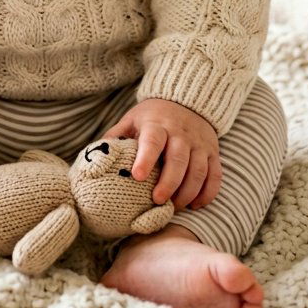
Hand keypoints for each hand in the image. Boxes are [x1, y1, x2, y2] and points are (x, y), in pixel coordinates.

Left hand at [100, 98, 221, 210]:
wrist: (187, 100)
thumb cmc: (153, 117)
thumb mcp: (131, 120)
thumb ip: (115, 138)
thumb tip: (93, 158)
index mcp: (157, 124)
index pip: (152, 141)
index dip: (145, 158)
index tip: (136, 177)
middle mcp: (181, 133)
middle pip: (178, 159)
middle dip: (169, 182)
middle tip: (157, 201)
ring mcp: (199, 143)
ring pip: (198, 170)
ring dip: (187, 192)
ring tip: (174, 207)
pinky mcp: (213, 153)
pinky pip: (215, 175)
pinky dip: (207, 193)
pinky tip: (195, 205)